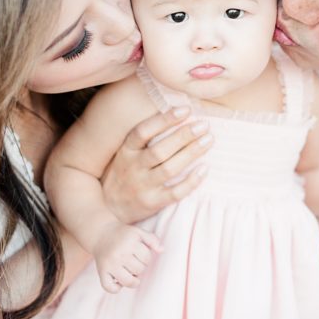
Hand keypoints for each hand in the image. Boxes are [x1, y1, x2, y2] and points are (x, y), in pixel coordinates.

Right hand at [94, 222, 162, 292]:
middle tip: (133, 262)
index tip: (139, 254)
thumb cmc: (124, 235)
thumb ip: (152, 239)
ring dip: (132, 280)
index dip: (146, 258)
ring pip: (128, 282)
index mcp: (129, 243)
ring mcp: (109, 264)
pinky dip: (116, 288)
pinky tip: (118, 281)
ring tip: (130, 273)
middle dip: (139, 268)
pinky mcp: (101, 272)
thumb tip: (162, 250)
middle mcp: (118, 254)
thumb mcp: (138, 232)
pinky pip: (110, 288)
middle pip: (139, 270)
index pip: (147, 258)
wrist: (101, 234)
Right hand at [101, 107, 213, 223]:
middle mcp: (133, 168)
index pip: (143, 131)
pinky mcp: (152, 203)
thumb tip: (177, 115)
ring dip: (191, 153)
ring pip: (170, 169)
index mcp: (126, 151)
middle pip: (160, 150)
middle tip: (204, 125)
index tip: (186, 110)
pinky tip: (204, 169)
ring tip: (208, 140)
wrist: (109, 208)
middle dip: (184, 136)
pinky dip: (191, 181)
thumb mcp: (125, 153)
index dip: (164, 120)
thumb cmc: (124, 173)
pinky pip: (175, 193)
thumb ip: (144, 139)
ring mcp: (142, 187)